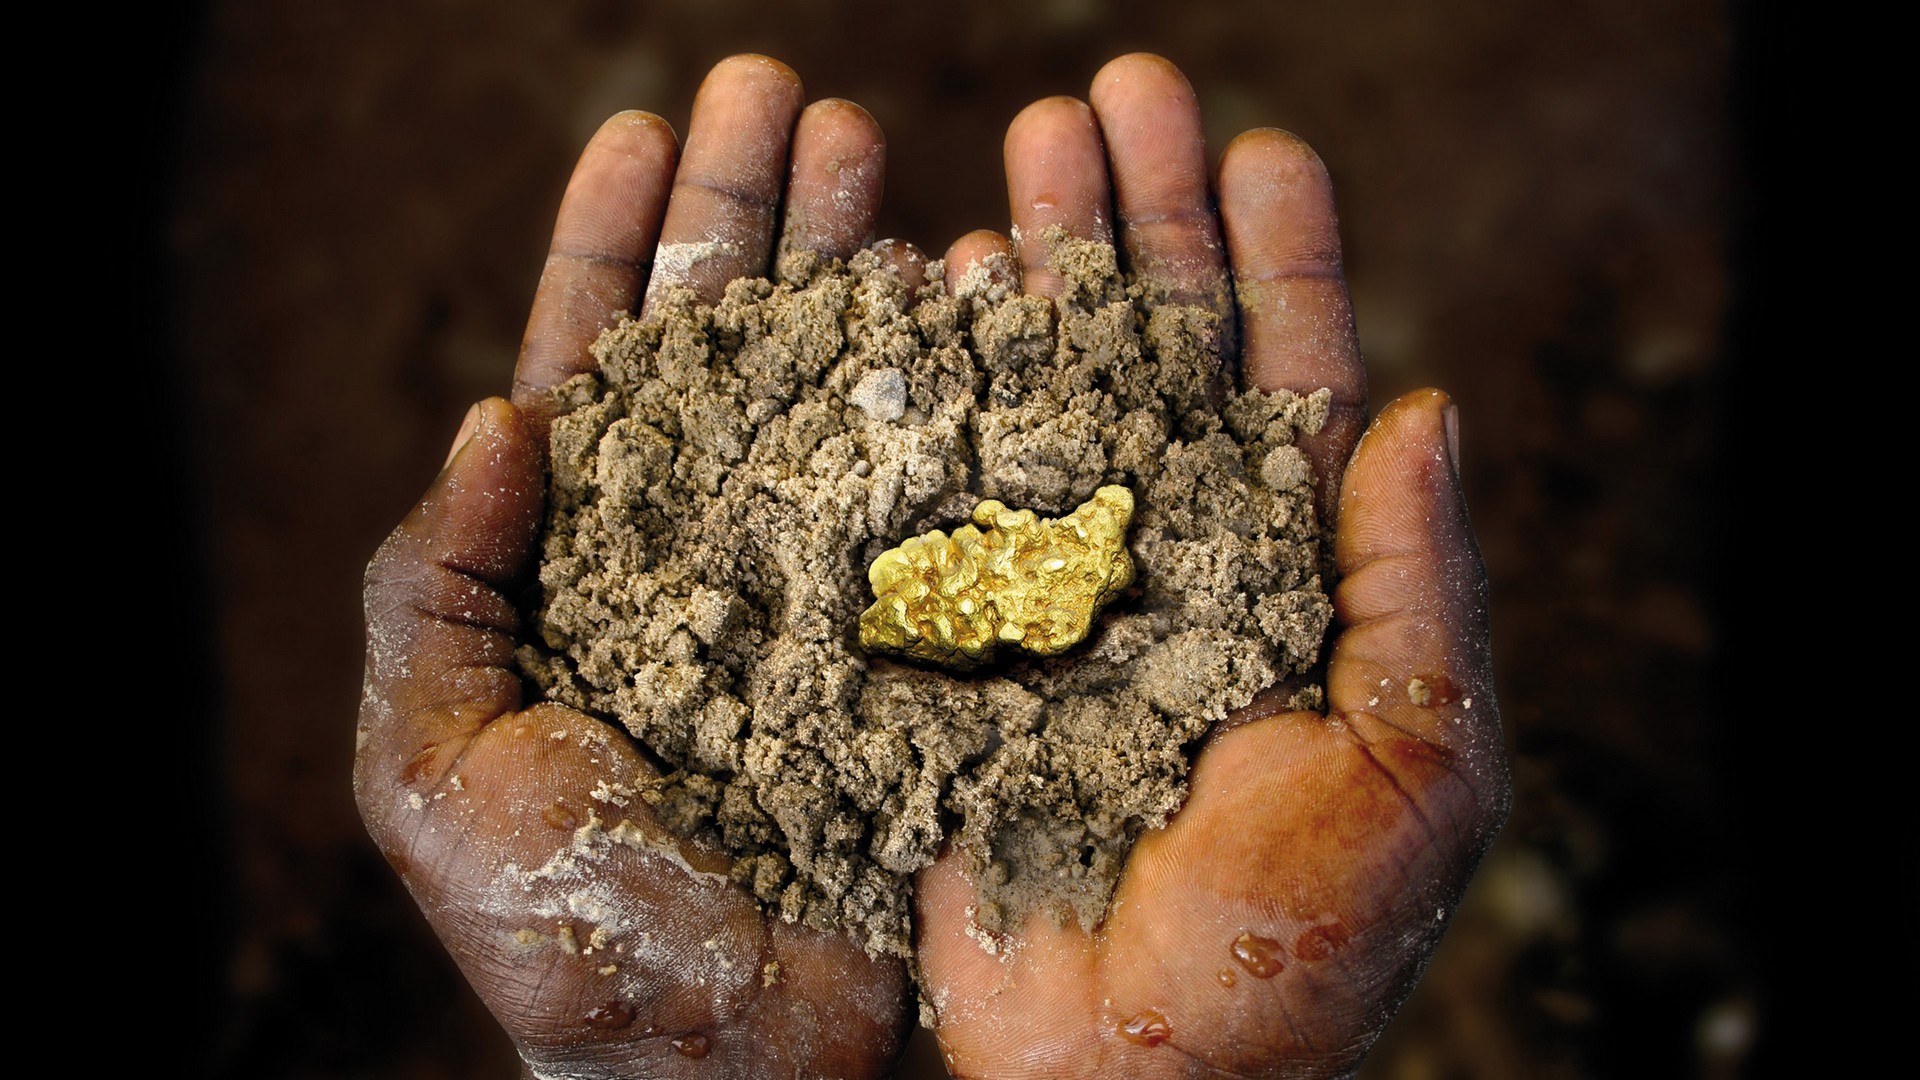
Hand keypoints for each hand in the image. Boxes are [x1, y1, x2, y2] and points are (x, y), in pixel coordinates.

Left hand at [355, 56, 916, 1078]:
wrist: (723, 1054)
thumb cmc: (562, 925)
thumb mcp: (437, 768)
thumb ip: (440, 597)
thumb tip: (496, 418)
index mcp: (588, 565)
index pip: (598, 369)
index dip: (617, 244)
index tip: (644, 123)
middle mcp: (711, 550)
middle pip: (731, 348)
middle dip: (753, 216)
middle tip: (791, 94)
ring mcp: (823, 586)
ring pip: (842, 397)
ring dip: (861, 271)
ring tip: (890, 160)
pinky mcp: (915, 639)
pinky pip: (945, 499)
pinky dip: (962, 399)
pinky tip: (984, 304)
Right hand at [911, 55, 1510, 1077]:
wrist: (1130, 1076)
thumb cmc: (1297, 939)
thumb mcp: (1411, 760)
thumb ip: (1415, 584)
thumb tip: (1425, 404)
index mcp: (1289, 582)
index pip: (1285, 389)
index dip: (1275, 263)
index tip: (1259, 144)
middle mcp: (1170, 566)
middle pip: (1154, 361)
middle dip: (1139, 228)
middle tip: (1110, 96)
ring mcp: (1055, 598)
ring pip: (1043, 403)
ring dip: (1034, 279)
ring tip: (1017, 161)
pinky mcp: (955, 648)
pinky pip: (937, 501)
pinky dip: (931, 399)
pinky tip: (922, 301)